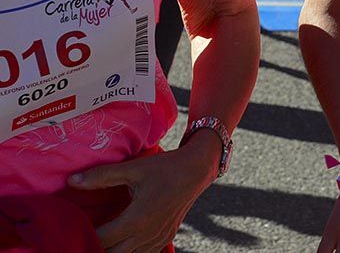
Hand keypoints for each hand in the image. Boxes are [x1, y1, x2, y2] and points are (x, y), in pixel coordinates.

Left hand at [67, 136, 218, 251]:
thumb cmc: (165, 167)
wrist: (197, 169)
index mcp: (137, 218)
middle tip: (80, 237)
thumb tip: (71, 181)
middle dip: (95, 247)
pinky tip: (121, 242)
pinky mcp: (165, 239)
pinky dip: (128, 252)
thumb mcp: (133, 168)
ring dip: (112, 251)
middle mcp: (148, 234)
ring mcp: (158, 239)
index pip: (102, 239)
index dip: (83, 236)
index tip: (72, 228)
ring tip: (101, 239)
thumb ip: (102, 176)